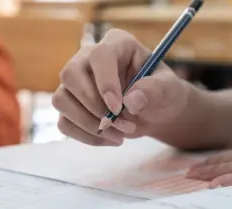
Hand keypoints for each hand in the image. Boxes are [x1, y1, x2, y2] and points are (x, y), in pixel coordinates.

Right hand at [52, 29, 189, 145]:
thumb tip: (131, 101)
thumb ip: (156, 90)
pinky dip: (87, 137)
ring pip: (61, 100)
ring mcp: (75, 83)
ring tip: (120, 135)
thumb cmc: (162, 93)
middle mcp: (88, 59)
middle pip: (70, 75)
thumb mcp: (170, 90)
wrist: (154, 112)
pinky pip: (64, 123)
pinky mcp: (70, 106)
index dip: (105, 82)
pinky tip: (110, 139)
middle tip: (122, 125)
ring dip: (88, 124)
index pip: (99, 55)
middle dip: (93, 106)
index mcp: (116, 45)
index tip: (118, 107)